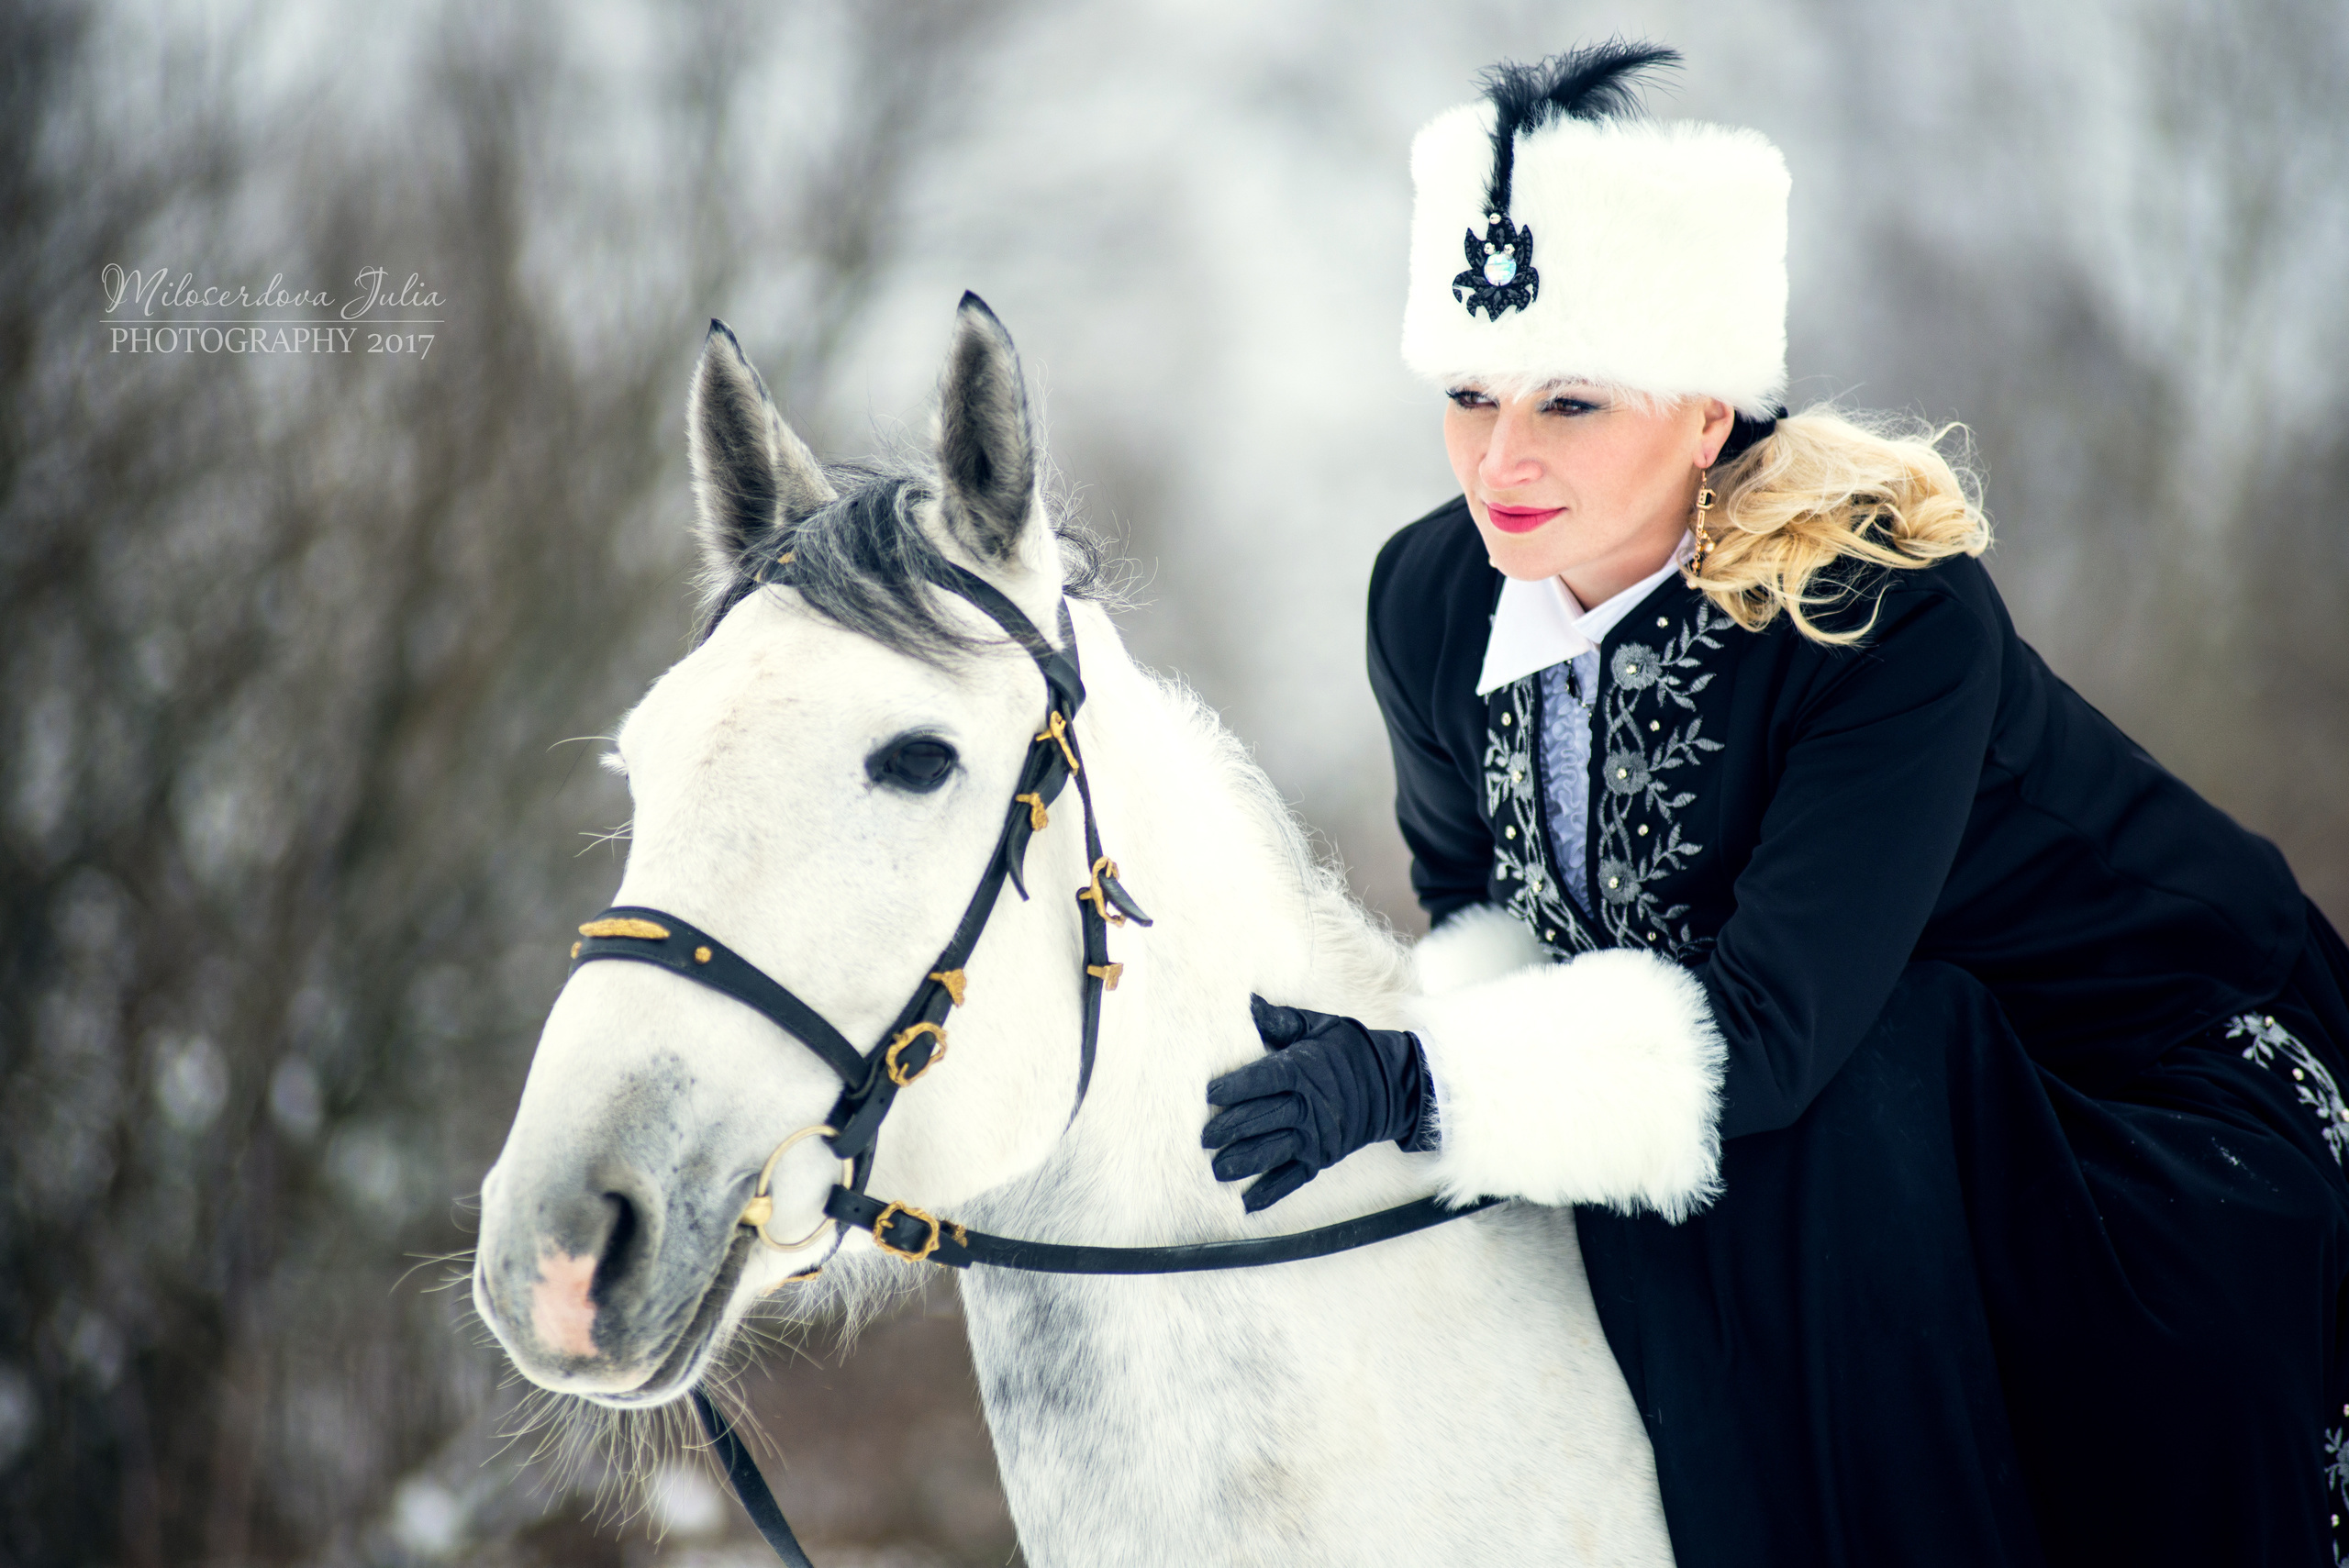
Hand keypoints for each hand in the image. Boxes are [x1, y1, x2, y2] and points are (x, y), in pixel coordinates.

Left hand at [1202, 995, 1430, 1211]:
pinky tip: (1247, 1203)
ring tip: (1218, 1170)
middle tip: (1204, 1138)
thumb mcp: (1317, 1026)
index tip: (1210, 1094)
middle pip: (1264, 1117)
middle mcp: (1310, 1106)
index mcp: (1303, 1070)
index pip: (1265, 1079)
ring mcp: (1316, 1135)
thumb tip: (1249, 1003)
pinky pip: (1293, 1178)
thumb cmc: (1345, 1050)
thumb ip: (1281, 1020)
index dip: (1237, 1087)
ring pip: (1275, 1151)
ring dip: (1245, 1162)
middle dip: (1232, 1128)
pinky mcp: (1321, 1157)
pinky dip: (1271, 1193)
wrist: (1389, 1085)